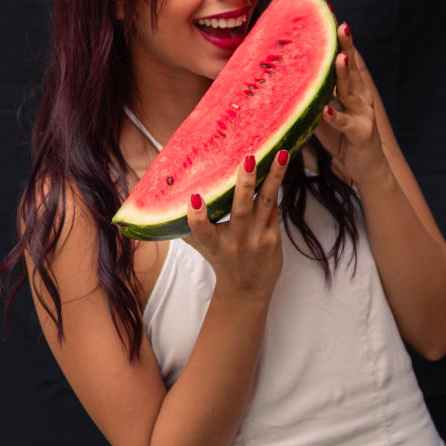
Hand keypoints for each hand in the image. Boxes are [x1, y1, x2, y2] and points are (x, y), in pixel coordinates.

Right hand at [185, 149, 289, 299]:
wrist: (247, 290)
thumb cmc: (220, 260)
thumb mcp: (201, 246)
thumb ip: (187, 225)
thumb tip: (164, 199)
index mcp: (213, 244)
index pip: (202, 231)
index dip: (196, 216)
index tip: (195, 199)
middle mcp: (236, 241)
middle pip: (241, 210)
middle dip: (244, 184)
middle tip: (248, 159)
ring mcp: (257, 238)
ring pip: (266, 203)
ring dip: (273, 177)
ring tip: (280, 154)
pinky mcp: (273, 236)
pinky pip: (273, 206)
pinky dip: (274, 185)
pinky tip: (280, 163)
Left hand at [314, 23, 388, 184]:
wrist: (366, 169)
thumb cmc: (342, 139)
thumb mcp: (323, 113)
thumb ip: (312, 95)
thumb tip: (285, 79)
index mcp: (351, 89)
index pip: (343, 59)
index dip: (338, 39)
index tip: (331, 15)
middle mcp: (360, 97)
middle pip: (350, 67)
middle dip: (345, 45)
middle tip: (340, 24)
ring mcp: (363, 114)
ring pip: (351, 90)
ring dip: (344, 73)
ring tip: (338, 57)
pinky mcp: (361, 133)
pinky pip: (345, 123)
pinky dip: (335, 116)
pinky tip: (325, 109)